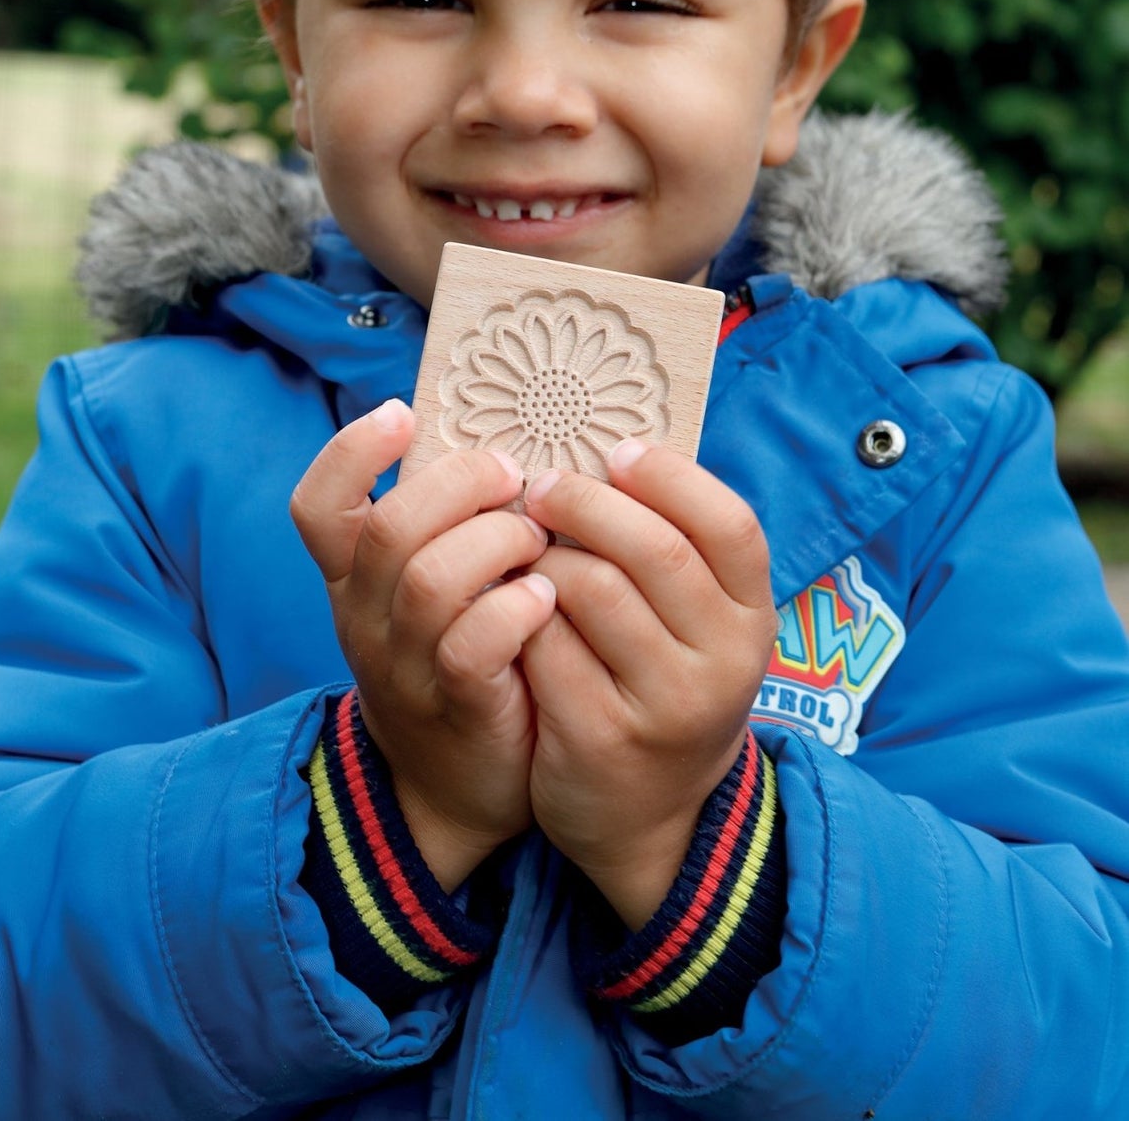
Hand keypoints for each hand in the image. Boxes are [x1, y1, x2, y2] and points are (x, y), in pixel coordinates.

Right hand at [291, 401, 555, 888]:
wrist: (456, 787)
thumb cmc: (456, 656)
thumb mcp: (423, 590)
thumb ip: (440, 526)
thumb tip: (498, 436)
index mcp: (352, 576)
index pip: (318, 505)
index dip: (351, 451)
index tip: (403, 413)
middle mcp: (364, 616)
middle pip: (389, 529)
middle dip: (461, 485)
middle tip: (515, 480)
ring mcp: (405, 666)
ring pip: (430, 581)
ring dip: (498, 543)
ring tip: (538, 542)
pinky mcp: (455, 705)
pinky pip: (472, 646)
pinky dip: (515, 609)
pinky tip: (546, 598)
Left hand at [520, 441, 775, 929]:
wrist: (649, 817)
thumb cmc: (662, 681)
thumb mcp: (697, 623)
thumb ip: (672, 546)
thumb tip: (610, 446)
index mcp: (754, 616)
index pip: (729, 524)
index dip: (669, 478)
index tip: (616, 451)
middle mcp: (724, 661)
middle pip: (657, 550)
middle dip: (587, 504)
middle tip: (542, 488)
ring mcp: (668, 706)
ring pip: (593, 590)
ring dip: (545, 558)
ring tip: (525, 551)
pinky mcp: (603, 738)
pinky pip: (547, 645)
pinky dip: (519, 615)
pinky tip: (509, 608)